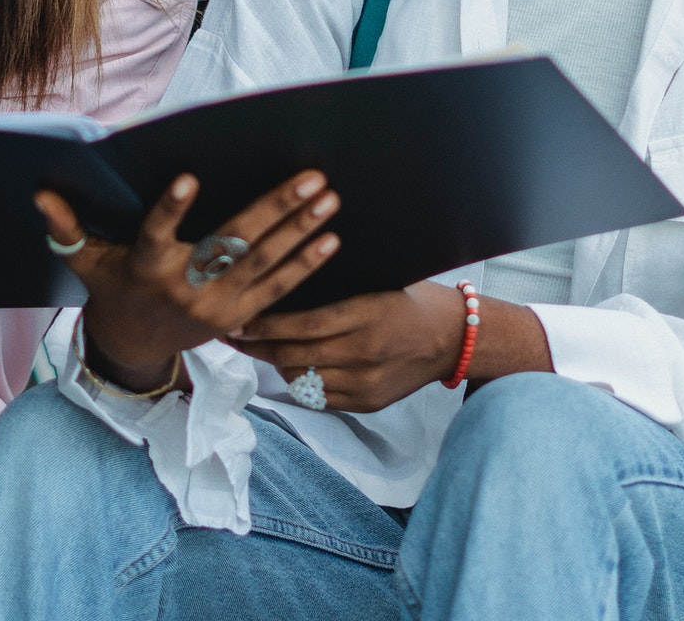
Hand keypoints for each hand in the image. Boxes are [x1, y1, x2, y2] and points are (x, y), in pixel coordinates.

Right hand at [36, 170, 341, 391]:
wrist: (134, 349)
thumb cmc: (111, 288)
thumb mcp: (84, 260)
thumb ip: (66, 227)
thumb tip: (41, 192)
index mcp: (145, 268)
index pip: (156, 235)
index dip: (169, 209)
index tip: (186, 179)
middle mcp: (184, 288)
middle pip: (233, 246)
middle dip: (274, 210)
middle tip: (309, 177)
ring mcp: (217, 306)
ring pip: (264, 264)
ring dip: (300, 230)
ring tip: (329, 199)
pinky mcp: (240, 319)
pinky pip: (278, 291)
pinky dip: (305, 265)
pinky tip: (331, 238)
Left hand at [226, 283, 552, 412]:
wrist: (452, 338)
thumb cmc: (408, 300)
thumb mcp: (373, 283)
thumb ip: (332, 289)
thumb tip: (279, 279)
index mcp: (365, 316)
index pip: (302, 325)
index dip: (265, 324)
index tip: (238, 318)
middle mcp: (364, 353)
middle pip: (294, 355)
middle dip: (258, 346)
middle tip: (231, 334)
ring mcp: (366, 383)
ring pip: (302, 379)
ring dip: (275, 363)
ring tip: (255, 347)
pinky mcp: (368, 403)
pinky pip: (319, 397)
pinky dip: (300, 381)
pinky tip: (288, 365)